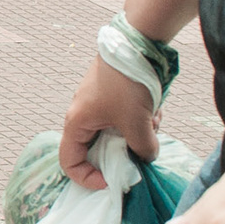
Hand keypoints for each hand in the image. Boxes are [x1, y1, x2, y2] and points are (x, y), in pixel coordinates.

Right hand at [59, 55, 159, 189]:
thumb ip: (143, 149)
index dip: (87, 179)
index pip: (69, 162)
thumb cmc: (127, 85)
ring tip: (153, 121)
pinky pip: (124, 117)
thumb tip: (148, 157)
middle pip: (97, 149)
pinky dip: (140, 119)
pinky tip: (155, 109)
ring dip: (136, 133)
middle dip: (123, 151)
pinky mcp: (113, 94)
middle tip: (141, 147)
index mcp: (76, 123)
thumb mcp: (137, 123)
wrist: (137, 42)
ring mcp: (98, 103)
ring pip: (115, 133)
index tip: (111, 181)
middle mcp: (83, 115)